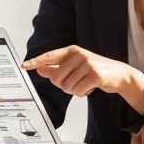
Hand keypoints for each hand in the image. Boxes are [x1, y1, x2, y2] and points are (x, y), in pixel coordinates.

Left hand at [22, 45, 143, 110]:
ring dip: (75, 90)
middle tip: (76, 82)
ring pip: (67, 87)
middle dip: (64, 85)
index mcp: (71, 51)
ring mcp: (87, 64)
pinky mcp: (95, 75)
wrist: (119, 74)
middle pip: (56, 79)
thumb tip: (40, 69)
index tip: (24, 66)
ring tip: (85, 83)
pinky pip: (78, 91)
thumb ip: (57, 68)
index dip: (35, 61)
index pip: (49, 56)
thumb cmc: (95, 69)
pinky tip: (91, 87)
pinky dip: (83, 93)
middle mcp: (78, 55)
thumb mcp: (75, 66)